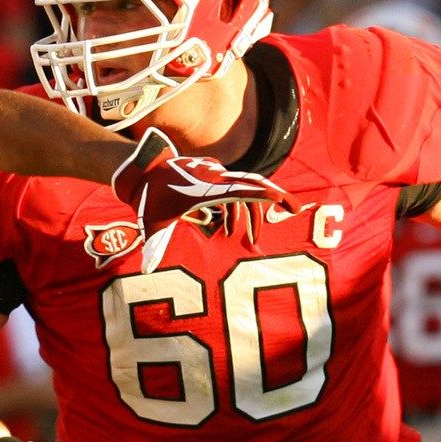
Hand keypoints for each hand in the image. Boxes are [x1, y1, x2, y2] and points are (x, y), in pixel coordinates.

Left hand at [110, 128, 291, 235]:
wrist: (145, 171)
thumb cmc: (149, 198)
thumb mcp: (151, 225)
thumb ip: (153, 248)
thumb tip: (145, 270)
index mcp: (204, 189)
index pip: (240, 190)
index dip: (262, 193)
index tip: (281, 198)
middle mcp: (215, 180)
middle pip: (253, 184)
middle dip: (277, 196)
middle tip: (296, 209)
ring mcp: (217, 177)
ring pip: (245, 192)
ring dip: (250, 217)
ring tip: (252, 240)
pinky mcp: (215, 178)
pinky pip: (233, 192)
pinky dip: (237, 210)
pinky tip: (230, 230)